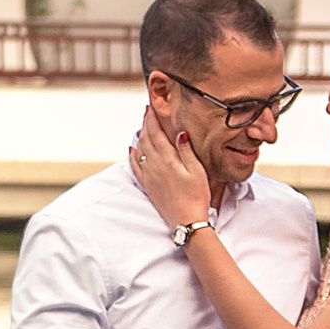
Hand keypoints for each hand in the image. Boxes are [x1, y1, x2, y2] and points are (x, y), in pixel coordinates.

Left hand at [129, 101, 210, 232]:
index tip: (150, 108)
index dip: (152, 119)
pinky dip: (132, 155)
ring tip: (143, 126)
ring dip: (140, 136)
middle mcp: (154, 166)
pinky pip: (134, 166)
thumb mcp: (197, 171)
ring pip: (139, 150)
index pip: (156, 133)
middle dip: (145, 124)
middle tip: (146, 112)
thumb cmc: (196, 196)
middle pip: (146, 139)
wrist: (186, 220)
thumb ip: (186, 150)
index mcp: (167, 159)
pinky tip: (133, 149)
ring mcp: (149, 176)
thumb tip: (180, 132)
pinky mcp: (147, 185)